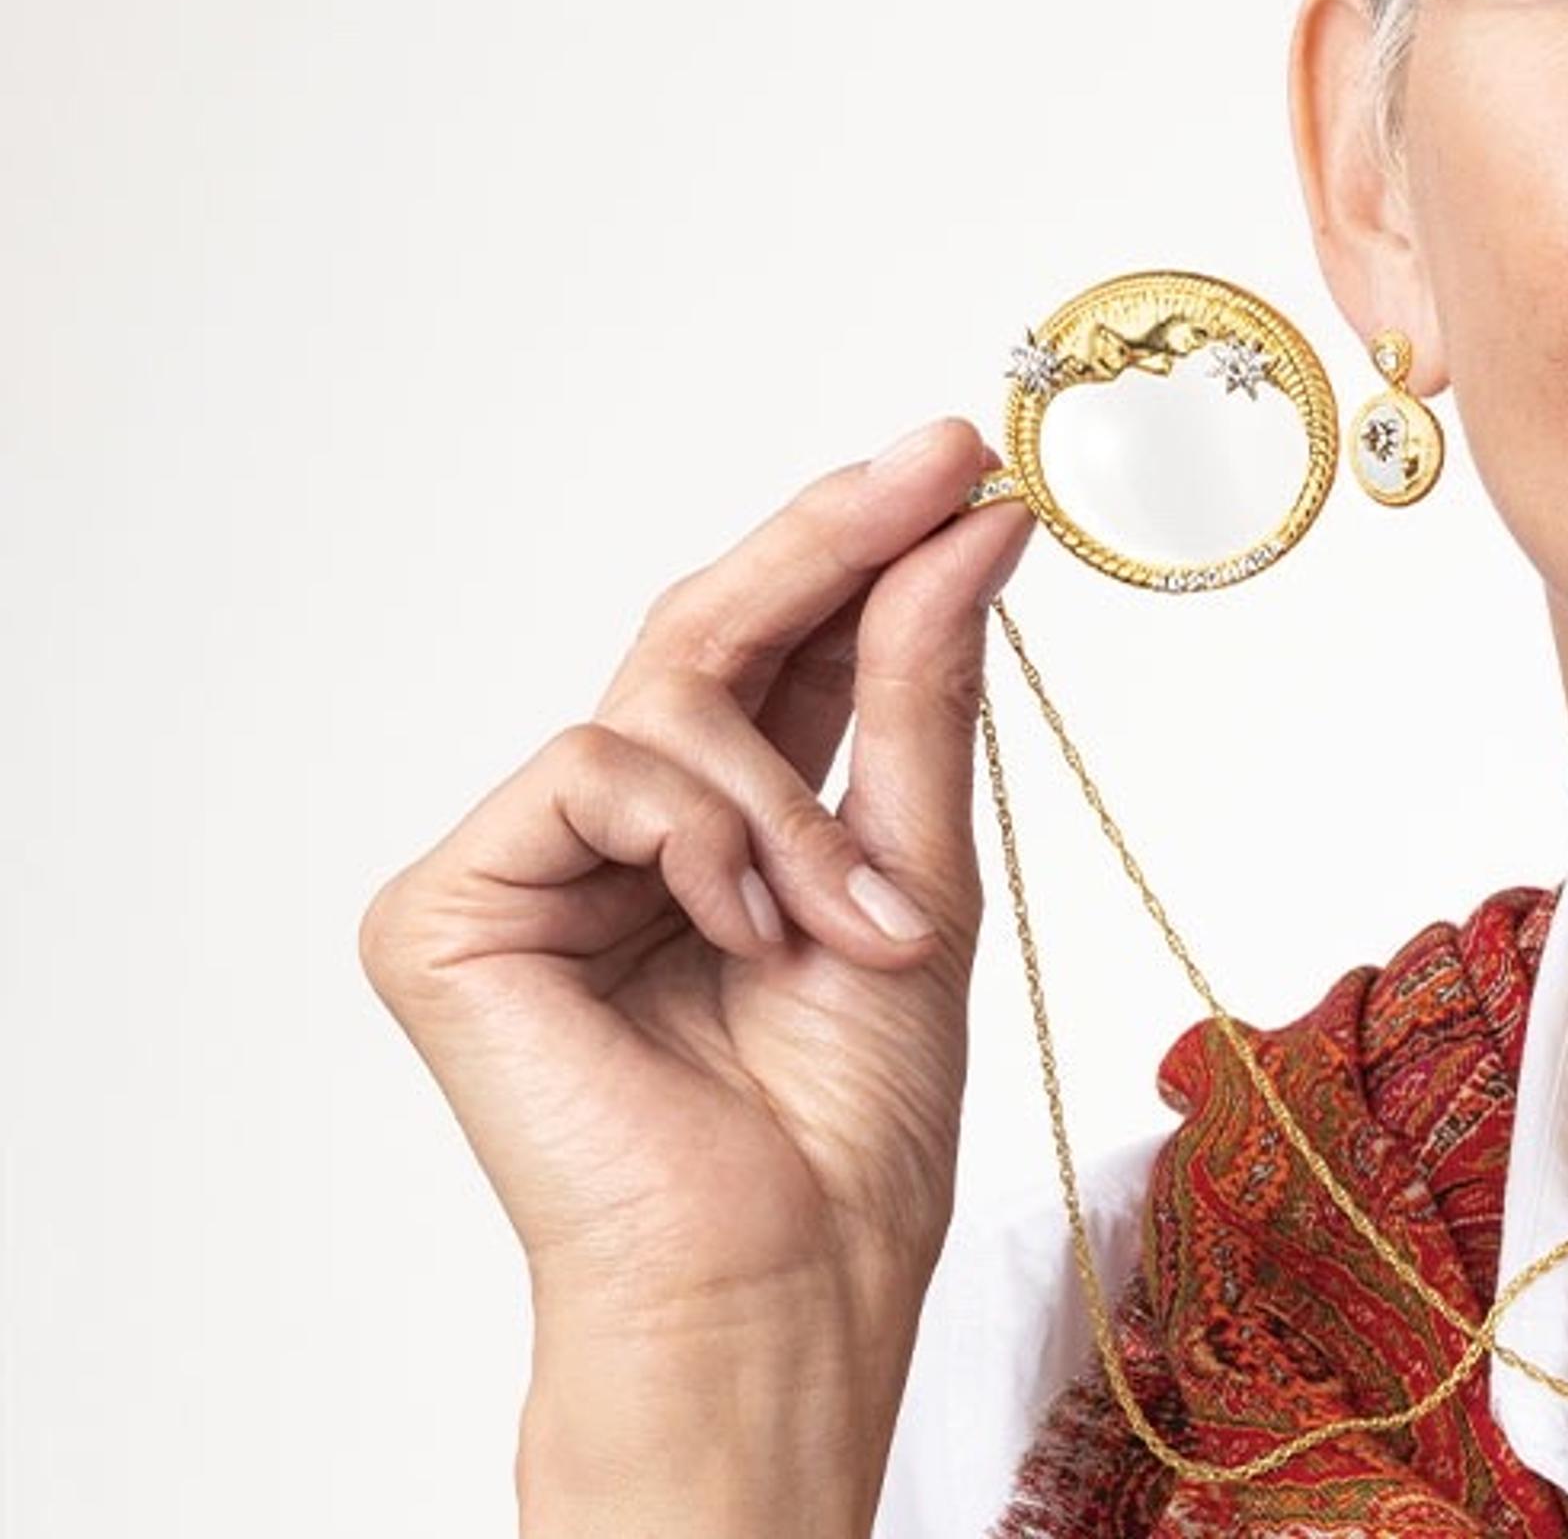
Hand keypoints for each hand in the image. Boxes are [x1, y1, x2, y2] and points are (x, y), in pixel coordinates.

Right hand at [359, 416, 1033, 1347]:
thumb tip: (966, 527)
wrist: (786, 1262)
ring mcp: (524, 870)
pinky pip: (593, 774)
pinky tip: (745, 935)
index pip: (781, 654)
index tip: (955, 462)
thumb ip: (915, 692)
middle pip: (703, 636)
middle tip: (932, 468)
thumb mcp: (918, 867)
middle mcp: (616, 841)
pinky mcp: (444, 912)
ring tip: (852, 919)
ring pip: (663, 705)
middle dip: (827, 546)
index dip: (858, 548)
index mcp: (727, 836)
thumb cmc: (851, 1119)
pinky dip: (700, 841)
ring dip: (791, 803)